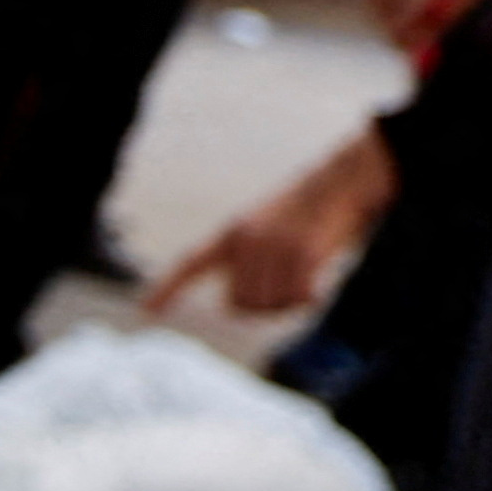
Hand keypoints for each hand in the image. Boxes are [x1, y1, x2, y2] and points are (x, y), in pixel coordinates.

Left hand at [155, 128, 399, 317]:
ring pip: (267, 306)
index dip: (168, 289)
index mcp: (233, 232)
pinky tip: (318, 288)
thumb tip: (238, 306)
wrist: (346, 180)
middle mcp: (246, 240)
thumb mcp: (269, 228)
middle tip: (289, 285)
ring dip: (287, 303)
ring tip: (304, 278)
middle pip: (238, 305)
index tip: (146, 310)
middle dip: (263, 306)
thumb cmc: (311, 210)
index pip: (191, 263)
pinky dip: (308, 299)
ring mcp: (272, 247)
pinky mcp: (301, 254)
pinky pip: (296, 298)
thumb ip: (249, 262)